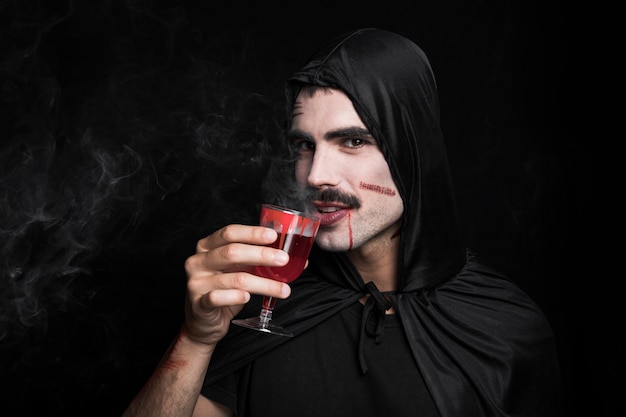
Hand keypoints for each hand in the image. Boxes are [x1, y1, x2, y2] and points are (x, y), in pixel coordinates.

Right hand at [182, 224, 291, 346]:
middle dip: (262, 255)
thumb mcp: (239, 271)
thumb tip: (295, 260)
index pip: (230, 233)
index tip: (274, 236)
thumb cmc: (224, 291)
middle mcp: (198, 261)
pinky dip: (236, 297)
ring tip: (283, 289)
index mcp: (207, 247)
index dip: (252, 233)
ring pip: (234, 278)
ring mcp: (196, 282)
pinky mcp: (198, 303)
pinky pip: (218, 298)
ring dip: (263, 284)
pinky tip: (248, 297)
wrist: (205, 323)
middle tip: (283, 259)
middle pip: (232, 252)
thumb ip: (259, 262)